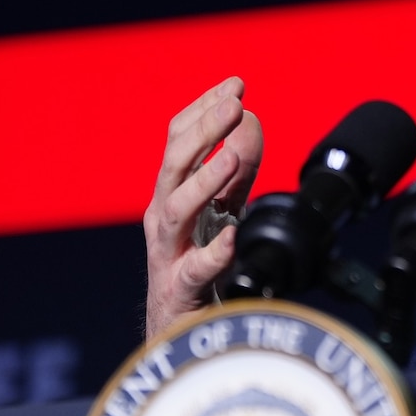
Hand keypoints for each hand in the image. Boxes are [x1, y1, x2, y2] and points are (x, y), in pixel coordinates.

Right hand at [143, 76, 262, 340]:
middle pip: (173, 164)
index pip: (177, 139)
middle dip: (203, 130)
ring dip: (206, 180)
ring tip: (232, 157)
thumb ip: (237, 167)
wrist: (175, 332)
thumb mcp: (219, 208)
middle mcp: (162, 216)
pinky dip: (214, 252)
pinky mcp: (181, 290)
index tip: (236, 83)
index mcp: (170, 191)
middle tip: (235, 103)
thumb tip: (252, 119)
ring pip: (177, 209)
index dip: (204, 108)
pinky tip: (233, 237)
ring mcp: (167, 253)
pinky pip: (195, 269)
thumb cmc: (194, 264)